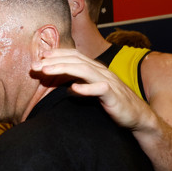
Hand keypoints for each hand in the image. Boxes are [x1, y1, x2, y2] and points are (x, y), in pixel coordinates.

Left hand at [33, 48, 152, 129]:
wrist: (137, 117)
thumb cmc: (113, 103)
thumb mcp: (93, 92)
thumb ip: (80, 86)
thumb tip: (64, 86)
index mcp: (96, 69)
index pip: (75, 56)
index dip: (58, 54)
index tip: (40, 56)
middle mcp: (102, 72)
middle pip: (76, 61)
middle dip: (53, 61)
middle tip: (34, 65)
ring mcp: (108, 82)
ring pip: (84, 70)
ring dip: (63, 68)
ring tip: (46, 71)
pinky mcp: (114, 96)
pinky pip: (100, 89)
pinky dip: (86, 88)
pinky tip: (73, 89)